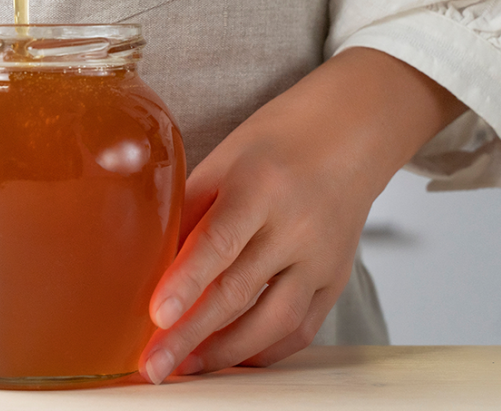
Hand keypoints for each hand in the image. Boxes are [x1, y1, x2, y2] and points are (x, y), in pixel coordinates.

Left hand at [139, 47, 465, 383]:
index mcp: (260, 186)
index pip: (219, 242)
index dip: (186, 282)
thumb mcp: (223, 158)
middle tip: (155, 366)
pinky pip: (301, 328)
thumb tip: (149, 258)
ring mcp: (322, 258)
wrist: (351, 133)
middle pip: (239, 292)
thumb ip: (190, 207)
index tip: (156, 317)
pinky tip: (232, 358)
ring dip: (226, 353)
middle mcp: (297, 226)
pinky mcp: (337, 279)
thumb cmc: (277, 141)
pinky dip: (265, 350)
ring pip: (273, 322)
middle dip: (191, 336)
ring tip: (186, 367)